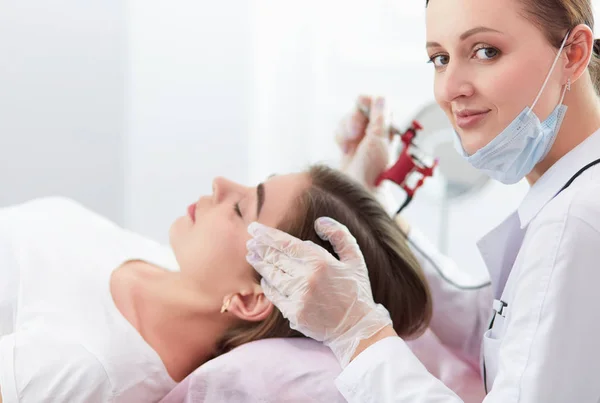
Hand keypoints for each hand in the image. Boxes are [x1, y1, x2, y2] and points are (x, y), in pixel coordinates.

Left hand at [246, 217, 391, 366]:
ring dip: (260, 264)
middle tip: (250, 241)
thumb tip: (320, 222)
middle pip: (275, 258)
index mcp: (320, 261)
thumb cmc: (356, 291)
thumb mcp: (355, 259)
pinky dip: (268, 285)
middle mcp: (306, 278)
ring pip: (271, 276)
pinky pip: (274, 295)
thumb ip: (339, 235)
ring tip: (251, 256)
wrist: (358, 328)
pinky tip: (265, 278)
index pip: (285, 243)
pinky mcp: (294, 313)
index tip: (254, 228)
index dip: (267, 234)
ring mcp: (298, 297)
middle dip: (260, 248)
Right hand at [336, 95, 391, 189]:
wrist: (359, 192)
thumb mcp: (379, 140)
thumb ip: (379, 118)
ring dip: (345, 130)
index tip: (361, 103)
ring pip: (349, 119)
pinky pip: (341, 131)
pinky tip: (344, 149)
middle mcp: (376, 132)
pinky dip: (340, 138)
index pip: (380, 103)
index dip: (369, 102)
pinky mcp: (349, 146)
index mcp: (389, 129)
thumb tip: (380, 98)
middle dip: (354, 119)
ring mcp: (362, 139)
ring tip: (348, 146)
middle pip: (361, 109)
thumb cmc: (374, 172)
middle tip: (354, 133)